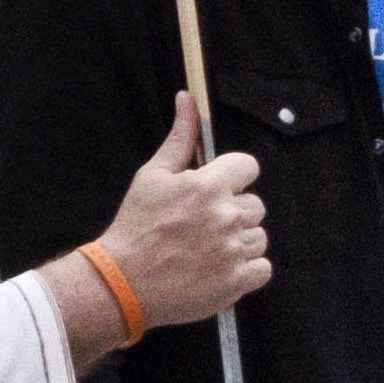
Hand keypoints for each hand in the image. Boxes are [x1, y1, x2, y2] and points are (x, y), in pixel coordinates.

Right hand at [91, 92, 268, 335]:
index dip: (232, 177)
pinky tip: (217, 267)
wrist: (121, 282)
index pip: (248, 167)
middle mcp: (226, 216)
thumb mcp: (152, 175)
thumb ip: (180, 138)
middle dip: (232, 210)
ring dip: (238, 240)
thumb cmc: (135, 228)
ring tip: (205, 248)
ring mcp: (234, 250)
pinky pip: (262, 267)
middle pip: (254, 204)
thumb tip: (187, 100)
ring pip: (258, 236)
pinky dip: (245, 269)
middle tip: (201, 224)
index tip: (217, 189)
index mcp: (208, 186)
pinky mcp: (237, 281)